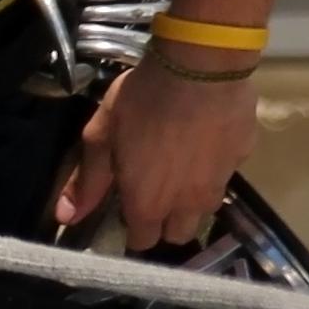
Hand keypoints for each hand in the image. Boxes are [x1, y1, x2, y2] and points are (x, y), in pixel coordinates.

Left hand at [58, 58, 262, 252]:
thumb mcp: (102, 136)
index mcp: (148, 204)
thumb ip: (87, 181)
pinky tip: (205, 143)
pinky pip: (227, 174)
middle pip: (178, 234)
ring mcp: (220, 182)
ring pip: (206, 209)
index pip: (142, 242)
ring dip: (192, 201)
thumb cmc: (143, 101)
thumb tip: (65, 217)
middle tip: (154, 193)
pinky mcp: (243, 157)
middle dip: (165, 223)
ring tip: (180, 171)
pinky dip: (214, 168)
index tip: (126, 210)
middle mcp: (186, 203)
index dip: (133, 231)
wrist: (201, 66)